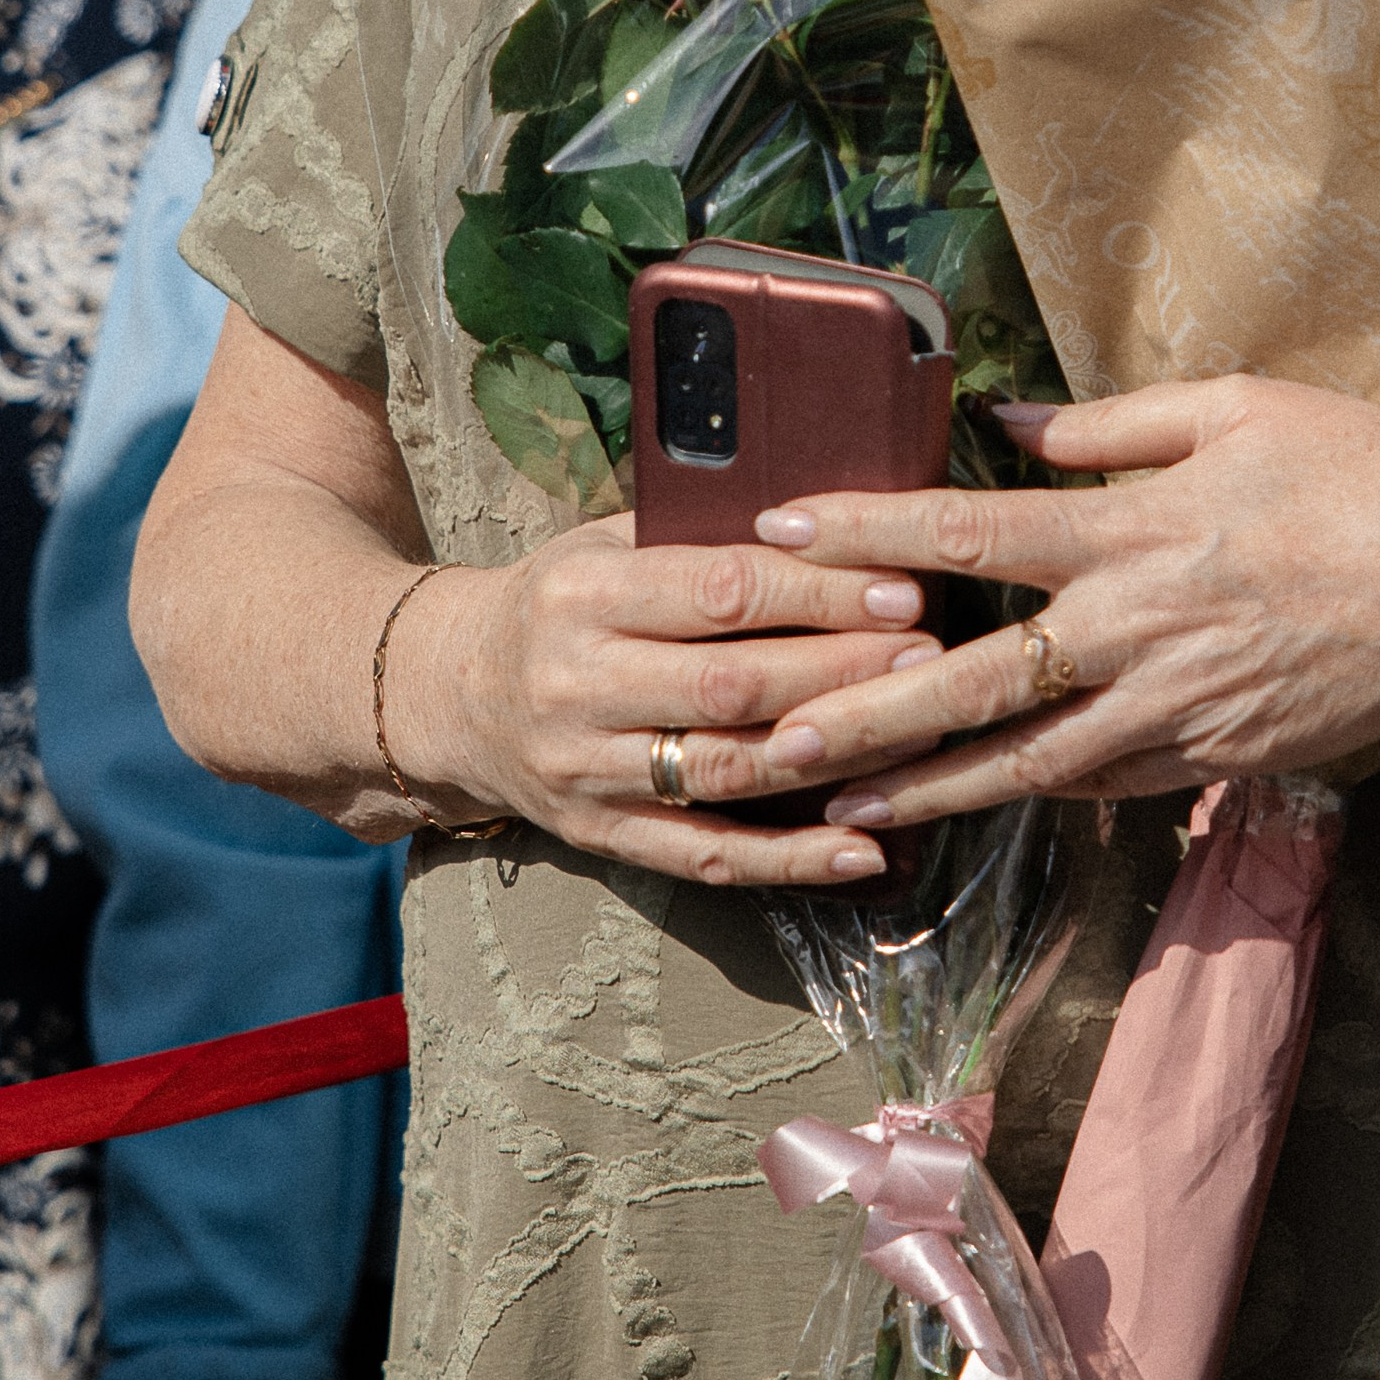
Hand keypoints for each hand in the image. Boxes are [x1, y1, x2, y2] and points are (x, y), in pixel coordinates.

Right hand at [389, 515, 944, 885]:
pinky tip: (864, 852)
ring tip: (921, 736)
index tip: (901, 587)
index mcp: (583, 593)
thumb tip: (834, 518)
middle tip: (931, 657)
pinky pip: (704, 857)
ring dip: (832, 759)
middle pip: (730, 686)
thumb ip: (698, 535)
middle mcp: (576, 685)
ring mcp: (584, 770)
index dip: (815, 593)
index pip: (718, 591)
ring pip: (726, 773)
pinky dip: (789, 861)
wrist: (449, 691)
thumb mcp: (604, 541)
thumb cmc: (560, 598)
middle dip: (840, 672)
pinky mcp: (598, 836)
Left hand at [751, 378, 1379, 823]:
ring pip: (1026, 763)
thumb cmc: (1363, 471)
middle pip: (971, 680)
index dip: (866, 531)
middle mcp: (1136, 628)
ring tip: (843, 811)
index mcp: (1132, 528)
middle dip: (861, 713)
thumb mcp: (1235, 408)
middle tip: (768, 740)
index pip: (967, 529)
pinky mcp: (1217, 753)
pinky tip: (977, 803)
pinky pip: (1106, 782)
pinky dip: (1034, 795)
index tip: (780, 530)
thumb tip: (1008, 426)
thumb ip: (1111, 427)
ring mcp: (1176, 706)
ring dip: (929, 788)